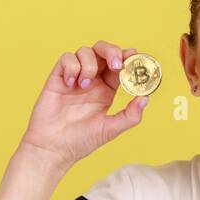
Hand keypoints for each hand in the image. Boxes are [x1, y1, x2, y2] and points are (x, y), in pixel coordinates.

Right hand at [19, 40, 150, 170]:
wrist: (54, 148)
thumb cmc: (81, 141)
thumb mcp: (111, 129)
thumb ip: (130, 115)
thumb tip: (145, 98)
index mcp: (107, 90)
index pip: (120, 66)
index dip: (127, 58)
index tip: (134, 57)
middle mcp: (92, 81)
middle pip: (103, 51)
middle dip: (112, 51)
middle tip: (116, 64)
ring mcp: (75, 77)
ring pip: (85, 51)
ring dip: (89, 64)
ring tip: (84, 85)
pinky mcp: (58, 77)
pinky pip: (66, 58)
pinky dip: (72, 66)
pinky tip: (71, 84)